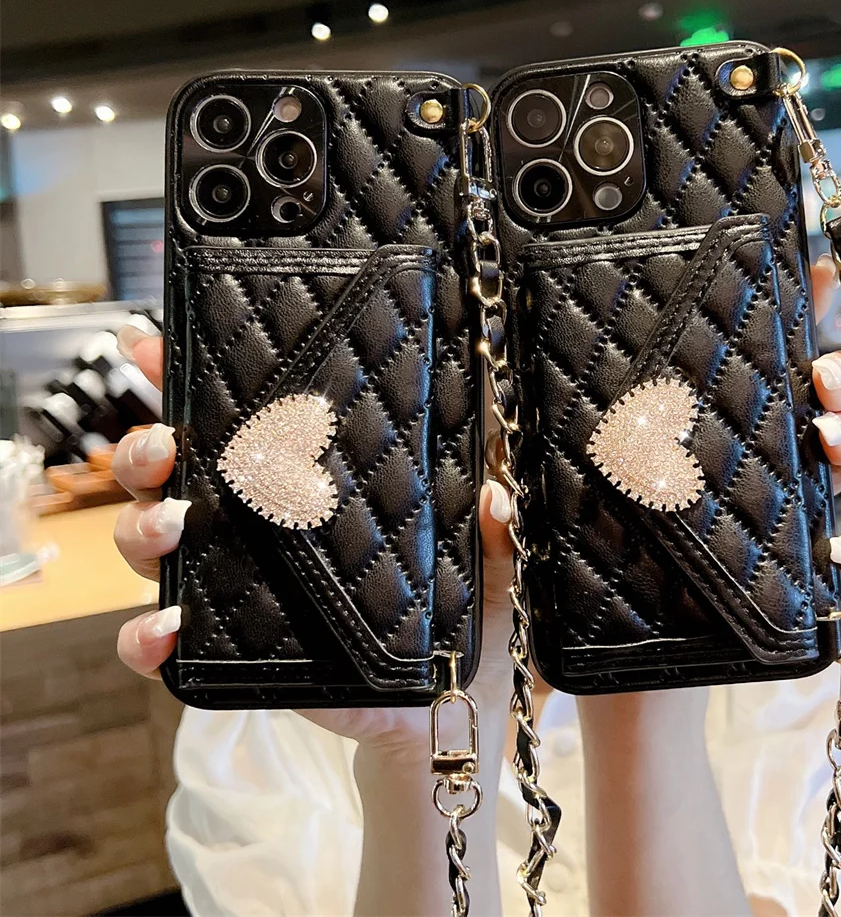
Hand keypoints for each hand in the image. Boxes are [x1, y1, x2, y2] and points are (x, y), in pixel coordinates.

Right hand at [111, 326, 515, 757]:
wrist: (455, 700)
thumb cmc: (468, 608)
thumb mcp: (489, 553)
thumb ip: (496, 519)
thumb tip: (493, 495)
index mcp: (310, 477)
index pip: (243, 415)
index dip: (190, 373)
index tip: (156, 339)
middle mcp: (262, 521)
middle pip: (177, 470)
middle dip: (151, 446)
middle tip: (168, 444)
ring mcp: (240, 583)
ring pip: (157, 541)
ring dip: (144, 527)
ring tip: (174, 524)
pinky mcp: (233, 649)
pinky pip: (163, 641)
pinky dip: (145, 636)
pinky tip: (163, 631)